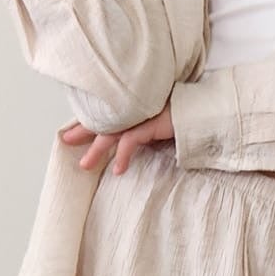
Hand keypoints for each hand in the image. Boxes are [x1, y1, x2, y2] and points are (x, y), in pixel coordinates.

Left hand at [59, 100, 175, 172]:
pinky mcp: (154, 123)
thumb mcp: (157, 126)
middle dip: (83, 130)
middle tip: (65, 140)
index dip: (88, 121)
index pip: (107, 113)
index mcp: (135, 106)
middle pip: (104, 119)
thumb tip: (126, 145)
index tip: (72, 131)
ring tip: (85, 165)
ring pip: (113, 131)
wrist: (208, 113)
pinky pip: (132, 140)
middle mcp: (137, 107)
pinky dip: (123, 155)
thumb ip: (142, 131)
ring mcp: (144, 114)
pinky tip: (118, 170)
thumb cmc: (185, 119)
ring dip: (97, 150)